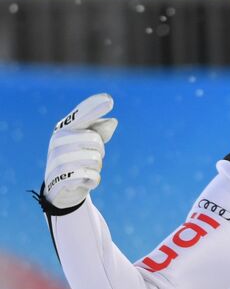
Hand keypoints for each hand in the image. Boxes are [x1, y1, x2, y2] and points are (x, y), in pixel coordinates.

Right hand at [44, 94, 117, 208]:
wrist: (59, 188)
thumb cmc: (77, 158)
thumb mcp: (86, 143)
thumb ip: (100, 130)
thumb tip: (113, 122)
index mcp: (63, 129)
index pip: (81, 115)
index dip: (95, 107)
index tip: (110, 99)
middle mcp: (57, 141)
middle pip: (96, 140)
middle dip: (100, 151)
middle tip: (89, 158)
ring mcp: (57, 160)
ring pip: (95, 159)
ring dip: (97, 167)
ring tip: (86, 169)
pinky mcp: (61, 179)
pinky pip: (92, 176)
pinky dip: (94, 180)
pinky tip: (85, 181)